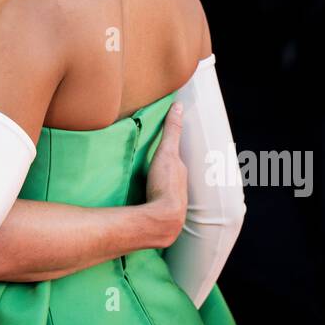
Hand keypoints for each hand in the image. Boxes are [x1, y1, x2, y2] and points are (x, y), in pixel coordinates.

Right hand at [143, 100, 187, 247]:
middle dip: (165, 172)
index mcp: (180, 171)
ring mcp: (172, 203)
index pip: (175, 158)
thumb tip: (178, 105)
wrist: (164, 219)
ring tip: (148, 185)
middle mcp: (180, 187)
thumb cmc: (166, 184)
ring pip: (166, 191)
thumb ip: (171, 130)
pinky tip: (144, 203)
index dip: (169, 152)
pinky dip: (152, 201)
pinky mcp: (161, 215)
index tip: (163, 149)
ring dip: (159, 188)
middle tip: (154, 167)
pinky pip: (157, 205)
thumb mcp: (166, 152)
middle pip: (171, 175)